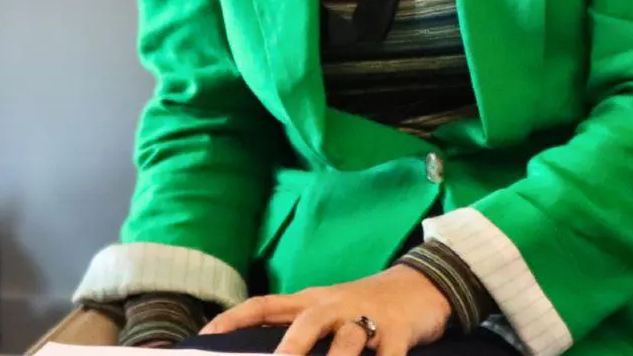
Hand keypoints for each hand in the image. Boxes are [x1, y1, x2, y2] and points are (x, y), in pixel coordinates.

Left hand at [198, 265, 451, 355]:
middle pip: (305, 323)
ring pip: (348, 341)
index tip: (207, 336)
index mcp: (312, 301)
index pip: (265, 305)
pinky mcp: (400, 332)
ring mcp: (369, 318)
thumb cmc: (366, 305)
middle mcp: (336, 306)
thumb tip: (256, 347)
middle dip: (289, 350)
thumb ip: (296, 327)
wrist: (424, 283)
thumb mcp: (329, 309)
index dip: (235, 319)